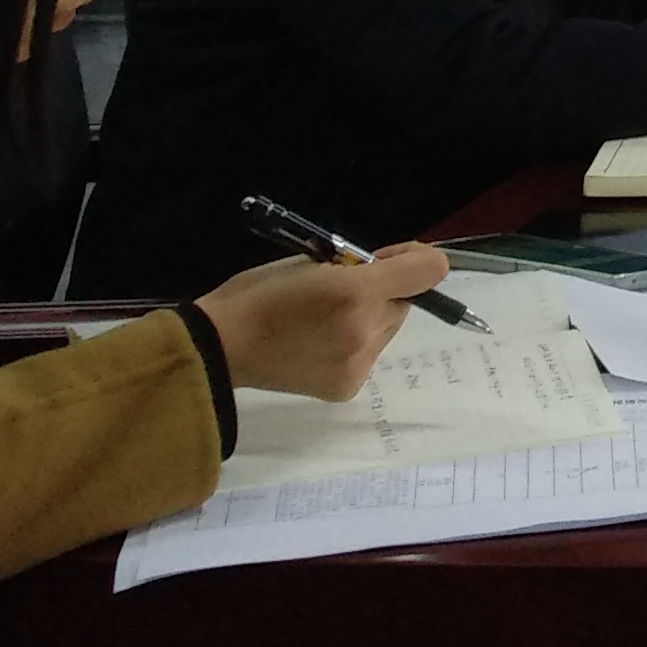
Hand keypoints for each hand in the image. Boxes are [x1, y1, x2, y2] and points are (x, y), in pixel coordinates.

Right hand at [195, 247, 448, 399]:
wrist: (217, 349)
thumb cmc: (258, 294)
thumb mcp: (311, 261)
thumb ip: (358, 265)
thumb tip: (390, 268)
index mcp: (356, 291)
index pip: (429, 270)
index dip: (414, 258)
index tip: (385, 260)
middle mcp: (366, 330)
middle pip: (405, 302)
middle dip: (384, 293)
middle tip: (341, 292)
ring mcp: (358, 364)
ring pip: (387, 330)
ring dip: (370, 320)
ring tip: (322, 323)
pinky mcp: (347, 388)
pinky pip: (368, 356)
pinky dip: (354, 347)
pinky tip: (317, 347)